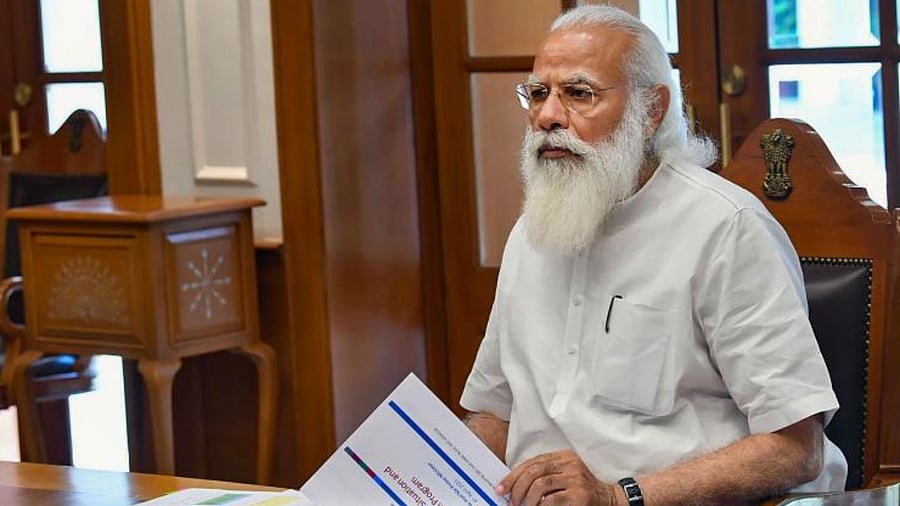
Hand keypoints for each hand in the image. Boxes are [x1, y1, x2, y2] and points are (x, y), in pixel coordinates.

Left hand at [496, 450, 617, 505]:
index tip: (501, 488)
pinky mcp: (579, 494)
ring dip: (527, 498)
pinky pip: (552, 500)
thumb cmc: (581, 490)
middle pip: (534, 471)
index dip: (513, 475)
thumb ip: (544, 476)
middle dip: (517, 487)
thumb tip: (514, 486)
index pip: (531, 463)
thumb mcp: (563, 476)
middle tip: (511, 501)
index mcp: (562, 457)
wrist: (608, 499)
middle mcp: (569, 464)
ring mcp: (575, 478)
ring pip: (541, 484)